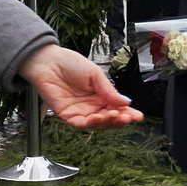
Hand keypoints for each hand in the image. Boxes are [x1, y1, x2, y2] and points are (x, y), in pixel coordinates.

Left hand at [19, 44, 140, 129]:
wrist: (48, 61)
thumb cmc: (70, 64)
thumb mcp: (95, 74)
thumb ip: (108, 90)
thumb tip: (126, 101)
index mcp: (101, 95)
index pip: (117, 108)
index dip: (128, 113)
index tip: (138, 116)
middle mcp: (92, 106)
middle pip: (109, 119)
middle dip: (120, 120)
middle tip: (128, 117)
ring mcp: (80, 111)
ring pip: (97, 124)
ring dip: (107, 122)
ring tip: (114, 116)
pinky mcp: (67, 115)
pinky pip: (80, 124)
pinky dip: (90, 123)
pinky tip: (98, 117)